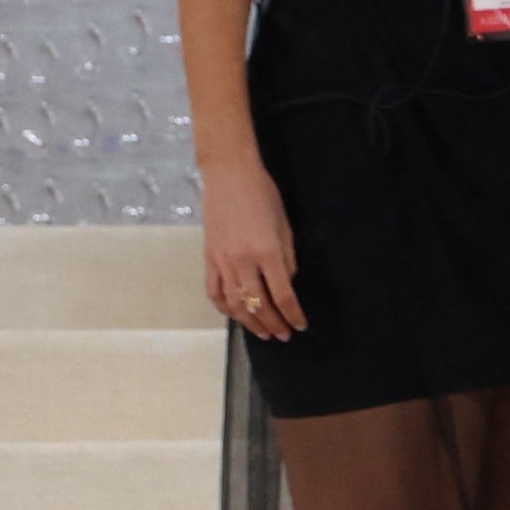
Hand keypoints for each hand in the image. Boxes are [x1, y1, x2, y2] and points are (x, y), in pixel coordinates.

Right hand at [200, 156, 305, 342]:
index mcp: (267, 251)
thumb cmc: (262, 194)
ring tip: (262, 332)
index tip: (300, 326)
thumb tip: (286, 284)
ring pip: (235, 304)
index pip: (282, 295)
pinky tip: (236, 315)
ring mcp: (222, 262)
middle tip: (283, 335)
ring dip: (250, 323)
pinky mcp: (209, 258)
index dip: (293, 314)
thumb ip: (287, 258)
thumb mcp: (284, 225)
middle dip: (273, 324)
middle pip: (258, 305)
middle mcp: (243, 261)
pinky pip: (214, 292)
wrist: (228, 174)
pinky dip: (225, 308)